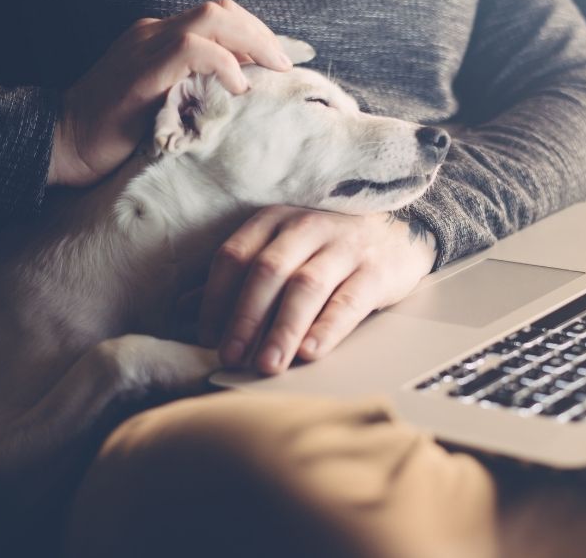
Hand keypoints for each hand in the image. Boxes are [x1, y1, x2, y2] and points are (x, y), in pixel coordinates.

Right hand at [48, 0, 292, 186]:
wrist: (64, 143)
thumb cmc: (114, 135)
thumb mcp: (164, 104)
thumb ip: (194, 89)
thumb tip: (242, 97)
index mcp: (158, 38)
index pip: (217, 17)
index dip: (254, 32)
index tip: (281, 59)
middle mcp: (153, 33)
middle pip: (220, 10)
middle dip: (261, 33)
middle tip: (285, 64)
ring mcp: (145, 47)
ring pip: (211, 19)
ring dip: (252, 42)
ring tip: (272, 70)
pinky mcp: (142, 71)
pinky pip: (192, 49)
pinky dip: (224, 63)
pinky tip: (238, 87)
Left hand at [201, 207, 437, 374]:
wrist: (401, 232)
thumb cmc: (330, 247)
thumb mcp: (284, 249)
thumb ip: (239, 277)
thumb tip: (183, 309)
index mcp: (276, 220)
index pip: (235, 255)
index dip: (217, 298)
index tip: (208, 336)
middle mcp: (307, 227)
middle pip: (267, 272)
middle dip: (245, 318)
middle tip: (231, 357)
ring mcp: (344, 246)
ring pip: (305, 287)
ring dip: (282, 329)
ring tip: (268, 365)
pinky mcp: (376, 270)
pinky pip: (348, 301)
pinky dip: (327, 328)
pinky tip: (310, 352)